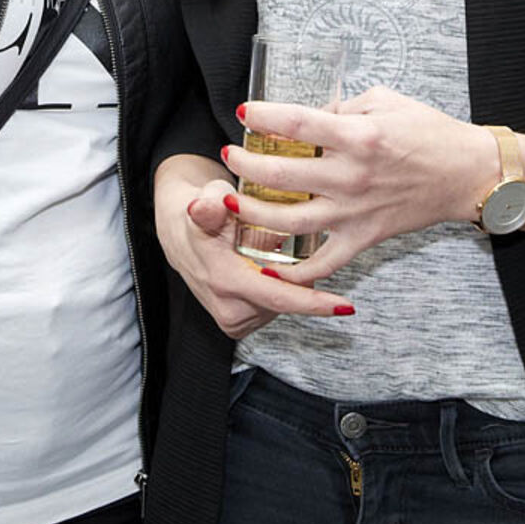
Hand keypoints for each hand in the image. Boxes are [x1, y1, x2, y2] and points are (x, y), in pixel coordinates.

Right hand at [153, 154, 351, 338]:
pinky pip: (272, 307)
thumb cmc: (201, 211)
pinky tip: (273, 267)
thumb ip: (209, 205)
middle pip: (287, 301)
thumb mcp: (205, 200)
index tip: (346, 307)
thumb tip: (205, 206)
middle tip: (300, 246)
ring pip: (281, 304)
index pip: (279, 297)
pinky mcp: (236, 323)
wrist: (179, 233)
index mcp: (225, 281)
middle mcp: (229, 308)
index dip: (314, 303)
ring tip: (276, 252)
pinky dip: (279, 289)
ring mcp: (232, 319)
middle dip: (304, 278)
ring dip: (290, 283)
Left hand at [223, 86, 496, 285]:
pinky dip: (294, 272)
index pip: (294, 124)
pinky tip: (267, 266)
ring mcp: (355, 211)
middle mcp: (351, 176)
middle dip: (244, 164)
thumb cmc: (430, 132)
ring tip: (234, 199)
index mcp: (357, 136)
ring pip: (289, 220)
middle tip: (231, 156)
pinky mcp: (364, 237)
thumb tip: (309, 118)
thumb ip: (342, 109)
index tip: (244, 113)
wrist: (469, 173)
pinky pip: (323, 263)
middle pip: (279, 175)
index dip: (261, 117)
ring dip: (253, 211)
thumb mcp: (385, 101)